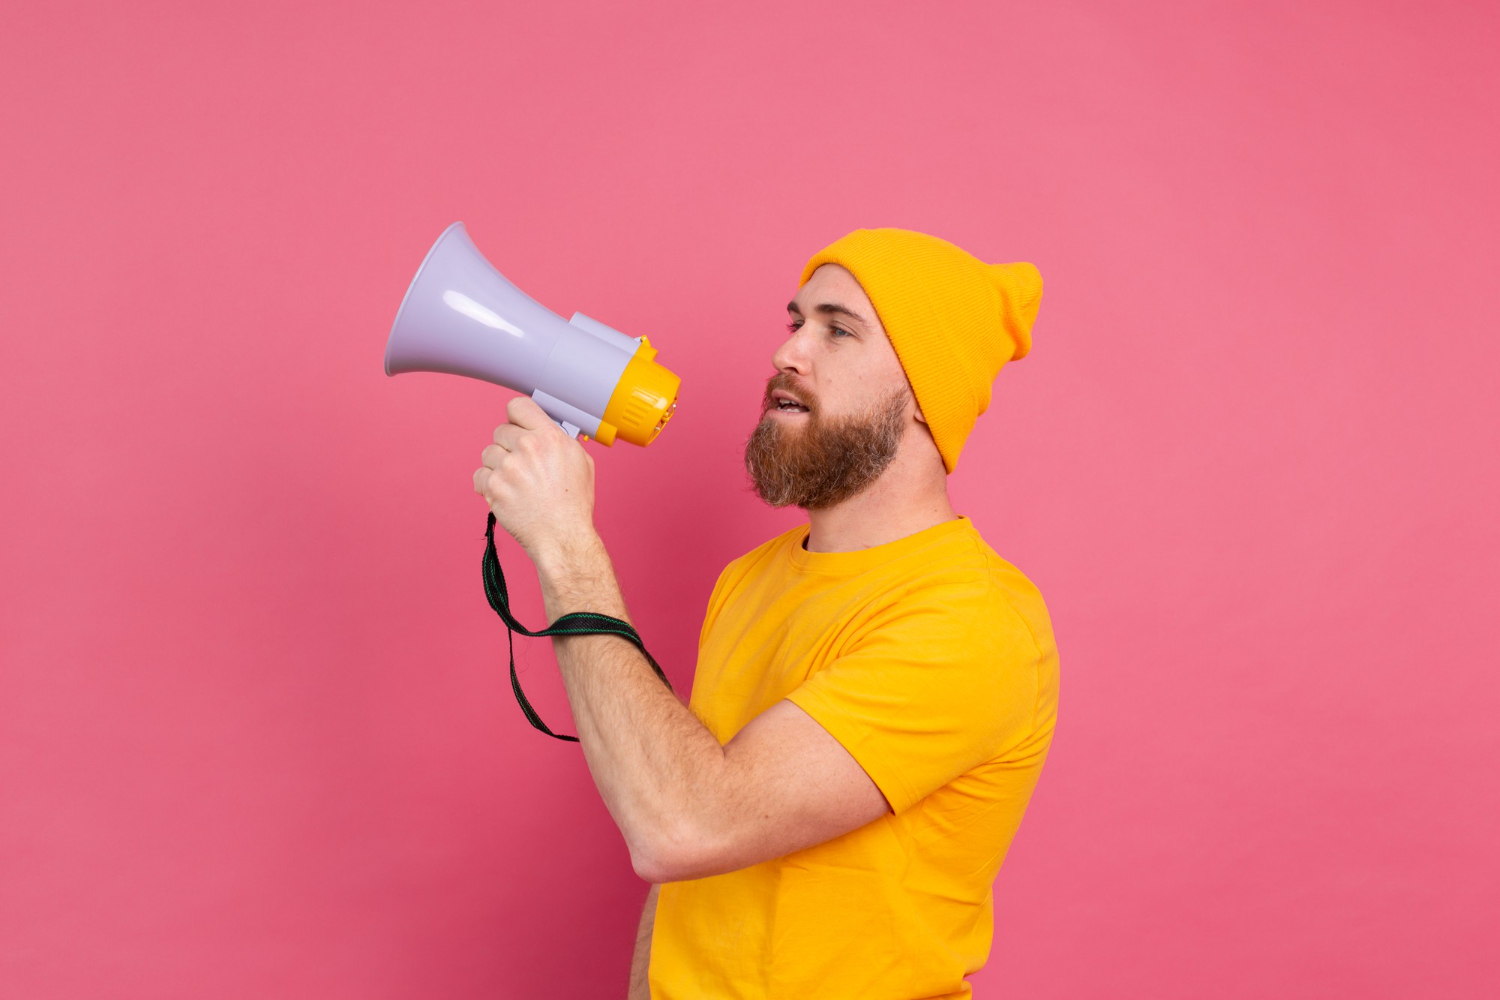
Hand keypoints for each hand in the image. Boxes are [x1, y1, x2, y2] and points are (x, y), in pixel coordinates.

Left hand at [474, 396, 597, 563]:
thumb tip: (547, 431)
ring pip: (488, 453)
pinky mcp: (494, 488)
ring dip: (498, 466)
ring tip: (515, 482)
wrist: (563, 536)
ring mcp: (508, 468)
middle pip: (501, 431)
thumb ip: (561, 440)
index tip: (518, 426)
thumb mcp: (581, 462)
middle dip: (509, 446)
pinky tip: (504, 492)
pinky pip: (479, 476)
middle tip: (521, 465)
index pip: (518, 407)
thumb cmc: (574, 504)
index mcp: (550, 437)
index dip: (517, 417)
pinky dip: (487, 485)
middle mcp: (527, 448)